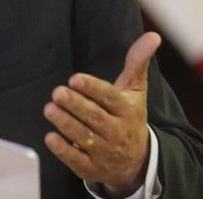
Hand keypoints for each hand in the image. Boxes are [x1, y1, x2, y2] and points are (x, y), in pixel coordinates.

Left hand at [43, 32, 159, 195]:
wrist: (137, 161)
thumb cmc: (129, 117)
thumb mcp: (134, 91)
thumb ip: (137, 63)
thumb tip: (153, 36)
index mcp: (127, 110)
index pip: (109, 98)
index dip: (92, 88)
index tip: (75, 78)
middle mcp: (117, 132)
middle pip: (94, 117)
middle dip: (75, 105)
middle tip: (57, 92)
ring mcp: (105, 152)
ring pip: (84, 137)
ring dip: (65, 123)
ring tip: (49, 109)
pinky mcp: (92, 168)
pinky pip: (77, 160)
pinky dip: (63, 150)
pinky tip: (50, 137)